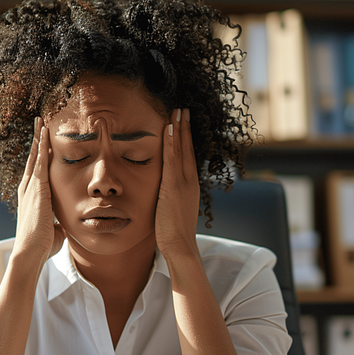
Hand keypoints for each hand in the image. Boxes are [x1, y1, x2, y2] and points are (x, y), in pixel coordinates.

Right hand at [13, 117, 65, 269]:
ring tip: (41, 121)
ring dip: (39, 138)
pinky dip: (42, 146)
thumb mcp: (53, 230)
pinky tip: (44, 133)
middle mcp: (28, 189)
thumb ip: (58, 223)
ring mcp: (31, 187)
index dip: (39, 157)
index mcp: (31, 197)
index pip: (36, 172)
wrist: (31, 252)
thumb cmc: (42, 246)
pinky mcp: (37, 188)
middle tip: (39, 123)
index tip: (43, 143)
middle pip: (32, 159)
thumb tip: (64, 225)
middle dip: (37, 141)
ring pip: (35, 156)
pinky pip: (39, 162)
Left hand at [155, 108, 200, 260]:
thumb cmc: (174, 233)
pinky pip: (173, 159)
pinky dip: (172, 142)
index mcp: (190, 185)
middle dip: (185, 127)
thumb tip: (163, 194)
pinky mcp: (174, 186)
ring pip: (182, 149)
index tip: (183, 124)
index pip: (188, 157)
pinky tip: (169, 128)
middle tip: (183, 109)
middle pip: (188, 148)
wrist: (180, 246)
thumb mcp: (172, 210)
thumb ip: (170, 198)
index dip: (186, 139)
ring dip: (179, 128)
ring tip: (178, 110)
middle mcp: (190, 180)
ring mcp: (183, 182)